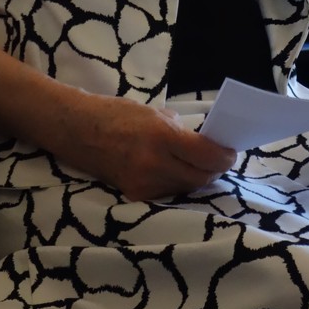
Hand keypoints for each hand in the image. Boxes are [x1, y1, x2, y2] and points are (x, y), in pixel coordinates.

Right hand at [56, 92, 236, 200]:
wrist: (77, 130)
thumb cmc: (117, 114)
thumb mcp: (154, 113)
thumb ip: (180, 130)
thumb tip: (203, 143)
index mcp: (162, 137)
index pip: (206, 155)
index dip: (224, 156)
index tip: (231, 152)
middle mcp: (155, 164)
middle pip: (200, 178)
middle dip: (214, 169)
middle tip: (220, 160)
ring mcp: (143, 184)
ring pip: (185, 187)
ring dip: (196, 177)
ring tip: (199, 164)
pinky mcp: (134, 195)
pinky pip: (167, 192)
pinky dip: (176, 182)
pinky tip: (176, 171)